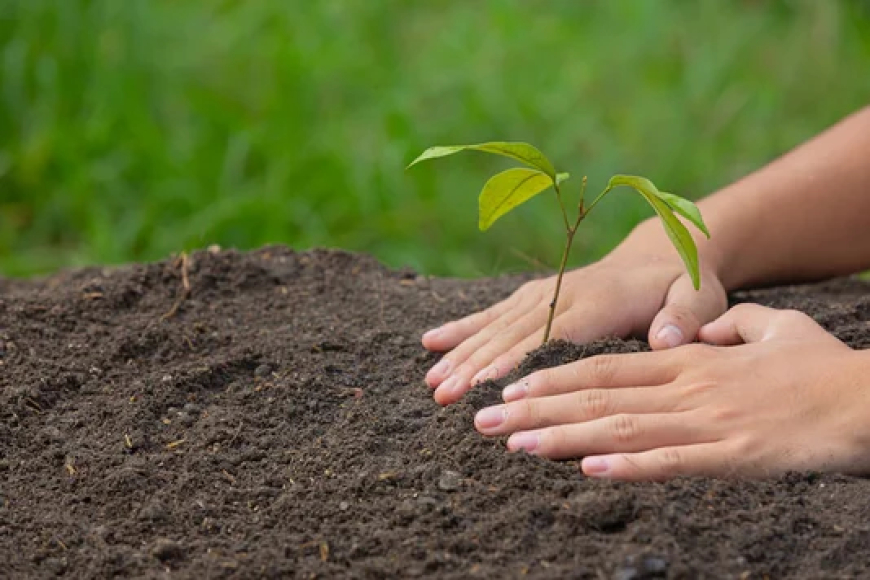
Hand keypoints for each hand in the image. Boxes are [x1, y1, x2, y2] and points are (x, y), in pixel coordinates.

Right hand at [423, 225, 727, 405]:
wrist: (661, 251)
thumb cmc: (682, 284)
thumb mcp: (699, 296)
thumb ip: (686, 316)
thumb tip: (665, 339)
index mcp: (600, 302)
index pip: (553, 336)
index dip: (519, 360)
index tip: (487, 386)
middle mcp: (563, 294)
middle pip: (513, 334)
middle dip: (477, 366)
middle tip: (445, 396)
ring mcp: (544, 292)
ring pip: (495, 326)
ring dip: (462, 354)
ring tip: (432, 384)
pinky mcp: (534, 295)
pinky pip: (493, 312)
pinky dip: (461, 328)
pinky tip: (430, 342)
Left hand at [473, 304, 869, 480]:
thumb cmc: (823, 369)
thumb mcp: (771, 331)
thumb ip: (728, 328)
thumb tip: (699, 334)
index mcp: (686, 361)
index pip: (603, 367)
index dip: (551, 376)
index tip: (508, 385)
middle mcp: (684, 387)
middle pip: (595, 396)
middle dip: (534, 406)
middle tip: (481, 418)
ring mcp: (705, 420)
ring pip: (619, 426)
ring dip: (561, 436)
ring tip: (512, 443)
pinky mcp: (733, 453)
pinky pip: (671, 461)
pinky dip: (628, 465)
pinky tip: (588, 471)